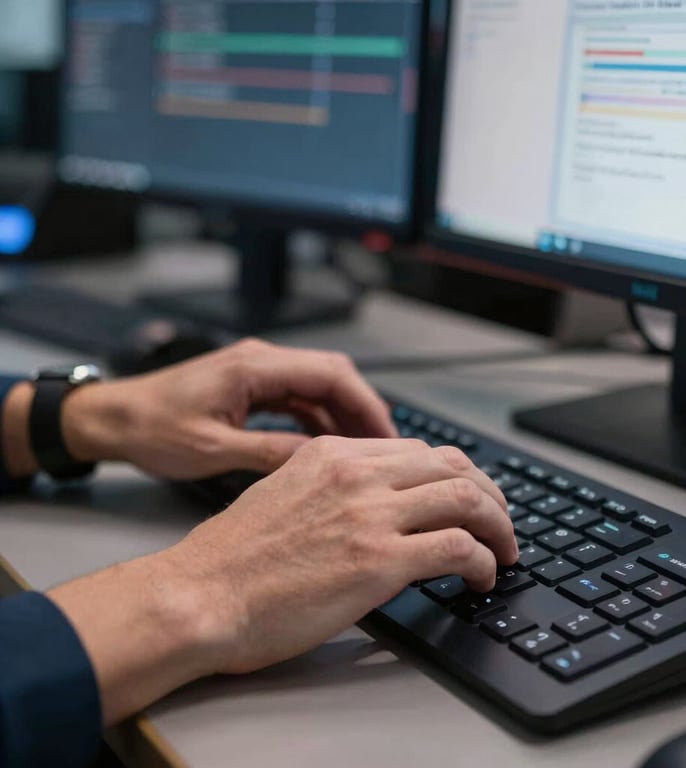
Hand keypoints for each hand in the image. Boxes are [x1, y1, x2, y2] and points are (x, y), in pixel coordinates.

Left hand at [4, 339, 397, 478]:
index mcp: (254, 366)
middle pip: (331, 376)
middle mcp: (261, 362)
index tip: (386, 435)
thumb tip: (319, 464)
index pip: (330, 372)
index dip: (365, 403)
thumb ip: (269, 453)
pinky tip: (328, 450)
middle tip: (384, 448)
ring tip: (363, 454)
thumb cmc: (150, 428)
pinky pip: (298, 400)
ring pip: (317, 388)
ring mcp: (257, 374)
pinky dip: (318, 422)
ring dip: (341, 417)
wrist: (114, 419)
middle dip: (361, 410)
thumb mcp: (212, 450)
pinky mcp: (251, 389)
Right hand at [168, 436, 517, 674]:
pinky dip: (483, 561)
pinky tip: (482, 577)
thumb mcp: (281, 494)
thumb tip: (370, 504)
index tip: (468, 495)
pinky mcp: (379, 561)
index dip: (455, 473)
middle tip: (501, 521)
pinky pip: (458, 548)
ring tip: (505, 549)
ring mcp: (370, 514)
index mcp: (332, 454)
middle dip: (489, 494)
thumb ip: (330, 487)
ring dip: (499, 525)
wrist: (200, 594)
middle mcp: (356, 474)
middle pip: (453, 466)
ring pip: (467, 499)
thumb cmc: (231, 557)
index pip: (418, 450)